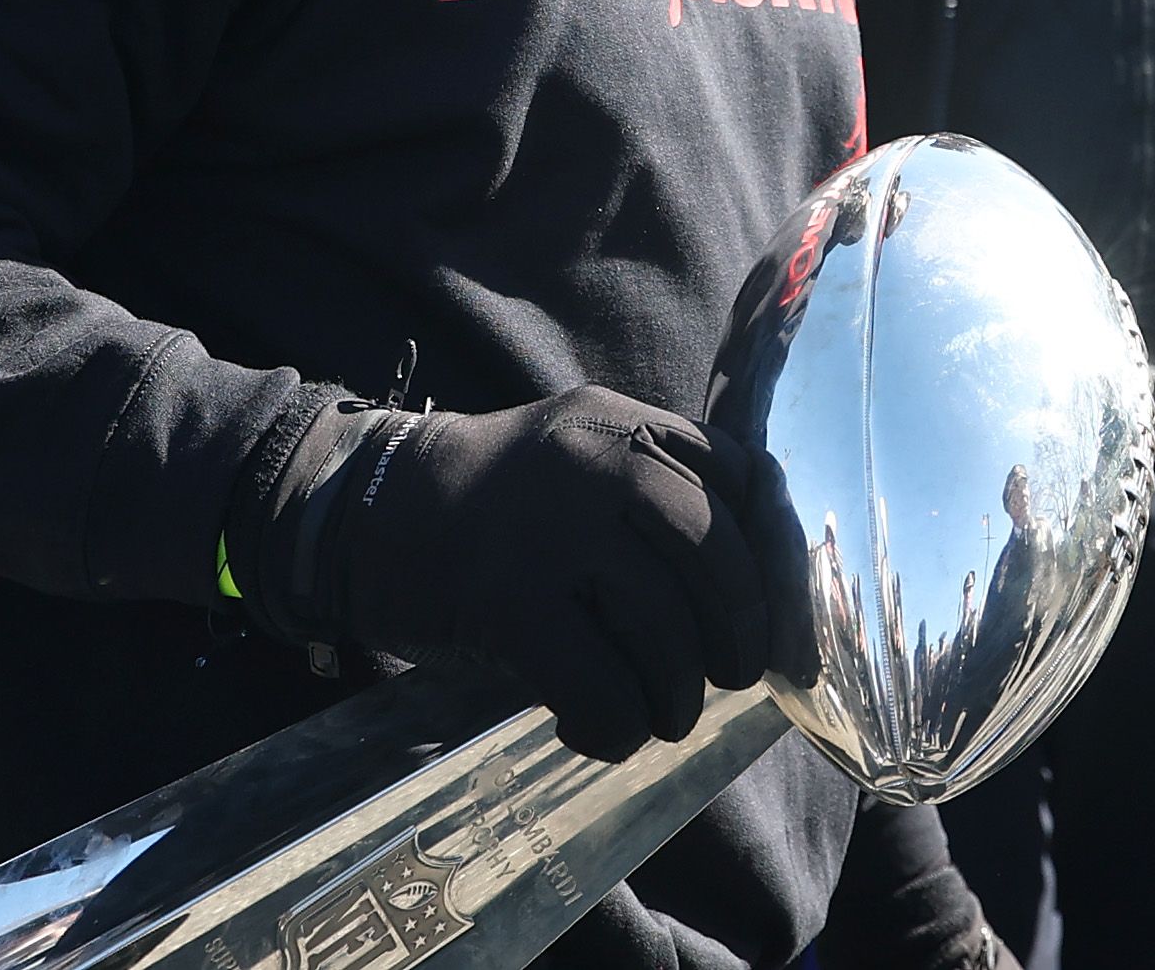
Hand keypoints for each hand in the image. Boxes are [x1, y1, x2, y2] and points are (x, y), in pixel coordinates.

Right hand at [262, 387, 771, 763]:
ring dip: (674, 701)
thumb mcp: (585, 465)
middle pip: (719, 561)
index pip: (747, 482)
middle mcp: (599, 462)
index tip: (789, 628)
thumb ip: (666, 499)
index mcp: (627, 424)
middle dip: (739, 639)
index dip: (782, 565)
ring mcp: (553, 529)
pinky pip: (603, 690)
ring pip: (667, 636)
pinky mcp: (509, 600)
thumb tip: (768, 610)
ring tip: (651, 714)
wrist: (365, 514)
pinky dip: (613, 730)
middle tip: (721, 677)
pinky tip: (588, 728)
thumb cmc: (497, 513)